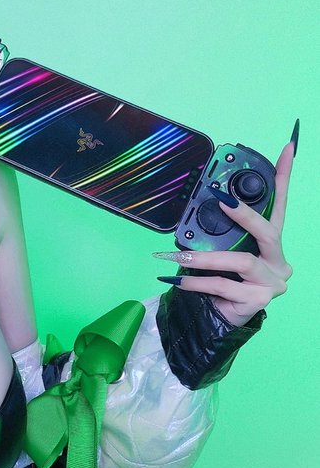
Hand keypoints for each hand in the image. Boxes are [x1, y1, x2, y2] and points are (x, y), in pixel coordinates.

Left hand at [154, 133, 295, 327]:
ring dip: (208, 258)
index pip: (279, 205)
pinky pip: (225, 284)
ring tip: (181, 256)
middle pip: (267, 232)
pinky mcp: (259, 300)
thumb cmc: (220, 280)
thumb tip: (204, 204)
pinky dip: (199, 281)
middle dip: (244, 215)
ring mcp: (272, 281)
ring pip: (242, 261)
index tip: (288, 148)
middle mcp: (278, 260)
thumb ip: (220, 232)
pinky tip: (180, 280)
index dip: (284, 177)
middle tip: (221, 200)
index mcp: (270, 243)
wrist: (217, 319)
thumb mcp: (220, 250)